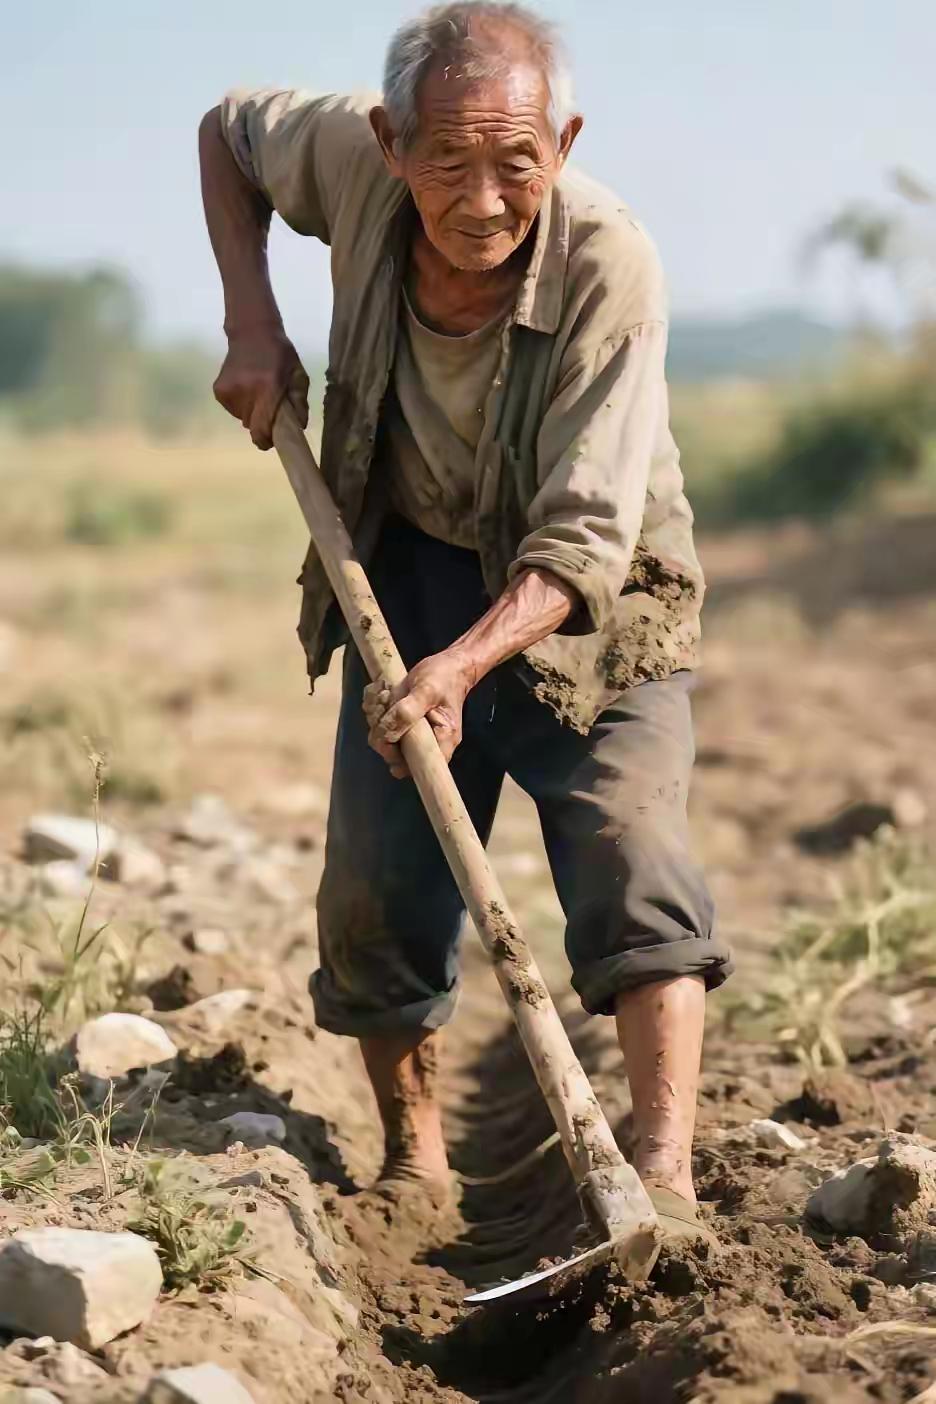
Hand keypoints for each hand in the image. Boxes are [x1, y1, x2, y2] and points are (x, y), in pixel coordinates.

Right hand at [213, 328, 308, 449]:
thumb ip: (300, 404)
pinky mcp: (218, 391)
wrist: (251, 331)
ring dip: (252, 412)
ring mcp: (228, 392)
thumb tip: (298, 427)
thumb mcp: (298, 376)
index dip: (267, 439)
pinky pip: (233, 409)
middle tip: (270, 407)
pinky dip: (241, 404)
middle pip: (253, 426)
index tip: (272, 439)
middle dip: (263, 423)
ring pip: (243, 418)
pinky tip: (246, 386)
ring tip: (258, 391)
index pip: (261, 429)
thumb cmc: (280, 355)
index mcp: (267, 389)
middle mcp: (245, 392)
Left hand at [363, 649, 476, 778]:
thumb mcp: (427, 690)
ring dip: (375, 715)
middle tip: (384, 705)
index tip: (389, 743)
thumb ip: (408, 712)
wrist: (447, 664)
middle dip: (381, 731)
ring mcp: (409, 733)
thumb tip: (386, 733)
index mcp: (440, 741)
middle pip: (393, 754)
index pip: (420, 768)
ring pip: (381, 737)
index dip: (400, 762)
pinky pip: (376, 723)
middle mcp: (424, 742)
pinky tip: (382, 691)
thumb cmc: (444, 678)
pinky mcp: (398, 722)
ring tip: (385, 694)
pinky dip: (373, 706)